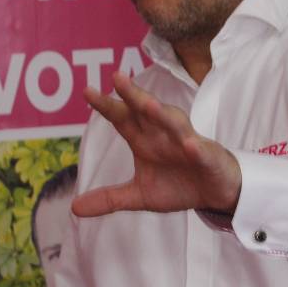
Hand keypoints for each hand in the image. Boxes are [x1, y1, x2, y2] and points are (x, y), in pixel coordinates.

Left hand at [74, 72, 241, 216]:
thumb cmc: (177, 185)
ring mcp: (186, 142)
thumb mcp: (140, 195)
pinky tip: (190, 145)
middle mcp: (162, 134)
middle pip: (145, 111)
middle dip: (133, 95)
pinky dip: (195, 147)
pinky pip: (200, 150)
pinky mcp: (207, 156)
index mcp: (144, 139)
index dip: (106, 106)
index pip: (122, 118)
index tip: (87, 92)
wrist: (213, 192)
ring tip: (149, 106)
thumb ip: (109, 198)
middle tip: (117, 78)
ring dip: (162, 114)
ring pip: (173, 124)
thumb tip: (74, 208)